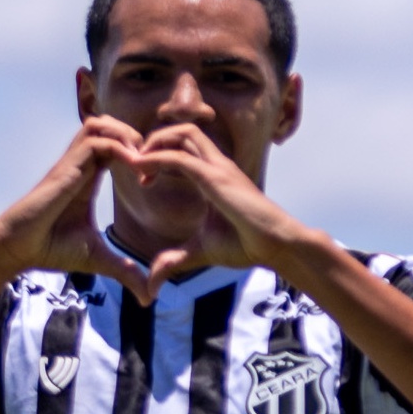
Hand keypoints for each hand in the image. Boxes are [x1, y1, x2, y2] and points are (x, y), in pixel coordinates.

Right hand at [0, 119, 155, 301]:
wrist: (18, 250)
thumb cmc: (52, 249)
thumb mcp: (99, 259)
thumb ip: (126, 271)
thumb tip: (150, 296)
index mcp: (88, 177)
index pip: (115, 144)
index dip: (138, 153)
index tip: (152, 180)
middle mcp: (80, 165)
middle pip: (110, 125)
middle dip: (136, 137)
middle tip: (153, 165)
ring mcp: (71, 163)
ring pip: (100, 124)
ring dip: (127, 136)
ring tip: (144, 164)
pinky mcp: (66, 168)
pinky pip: (96, 140)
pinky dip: (120, 147)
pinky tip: (136, 170)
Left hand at [115, 122, 314, 288]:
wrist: (276, 247)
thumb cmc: (246, 245)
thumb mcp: (200, 251)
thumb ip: (174, 260)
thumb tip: (153, 282)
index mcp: (213, 175)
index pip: (184, 147)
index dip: (160, 155)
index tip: (143, 179)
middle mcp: (216, 165)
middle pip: (183, 131)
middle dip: (154, 140)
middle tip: (136, 167)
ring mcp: (218, 168)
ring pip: (183, 133)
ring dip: (154, 143)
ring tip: (136, 164)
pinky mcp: (216, 178)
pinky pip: (180, 158)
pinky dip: (156, 158)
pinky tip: (140, 171)